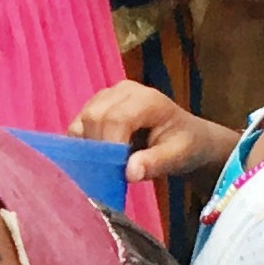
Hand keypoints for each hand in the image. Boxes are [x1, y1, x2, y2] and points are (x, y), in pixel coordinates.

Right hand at [70, 82, 239, 185]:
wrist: (186, 136)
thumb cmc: (186, 144)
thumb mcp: (179, 156)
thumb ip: (156, 163)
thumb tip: (129, 173)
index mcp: (147, 99)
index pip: (116, 118)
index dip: (110, 146)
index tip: (114, 172)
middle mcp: (123, 91)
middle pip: (93, 117)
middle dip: (97, 149)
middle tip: (109, 173)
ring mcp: (107, 96)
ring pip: (81, 121)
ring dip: (88, 148)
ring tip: (106, 165)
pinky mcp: (95, 106)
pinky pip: (77, 125)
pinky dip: (82, 145)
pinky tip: (98, 157)